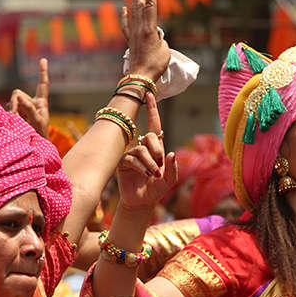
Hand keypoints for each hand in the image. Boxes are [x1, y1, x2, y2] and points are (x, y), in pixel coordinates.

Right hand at [5, 58, 49, 137]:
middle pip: (18, 92)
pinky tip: (13, 122)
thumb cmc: (40, 134)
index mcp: (41, 102)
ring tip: (18, 122)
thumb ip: (30, 109)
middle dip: (14, 101)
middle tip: (15, 114)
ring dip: (12, 111)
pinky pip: (8, 109)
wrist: (35, 145)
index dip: (42, 72)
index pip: (42, 85)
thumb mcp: (38, 121)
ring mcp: (22, 108)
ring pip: (11, 102)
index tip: (43, 60)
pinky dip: (9, 115)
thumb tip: (20, 97)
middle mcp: (31, 102)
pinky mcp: (15, 114)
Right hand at [116, 93, 176, 210]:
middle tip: (161, 163)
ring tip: (153, 174)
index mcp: (155, 148)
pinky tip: (145, 175)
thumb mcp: (169, 180)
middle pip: (150, 136)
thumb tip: (171, 153)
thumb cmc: (156, 189)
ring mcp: (131, 154)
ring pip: (141, 149)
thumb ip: (173, 168)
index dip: (152, 110)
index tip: (149, 95)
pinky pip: (131, 158)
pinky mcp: (122, 162)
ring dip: (150, 162)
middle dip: (157, 148)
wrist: (142, 202)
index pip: (154, 124)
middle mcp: (142, 147)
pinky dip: (140, 166)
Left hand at [121, 0, 169, 81]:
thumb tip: (155, 37)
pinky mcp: (130, 41)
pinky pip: (126, 25)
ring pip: (133, 13)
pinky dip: (124, 16)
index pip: (151, 5)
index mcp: (150, 29)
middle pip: (139, 6)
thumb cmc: (155, 64)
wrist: (140, 76)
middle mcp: (140, 29)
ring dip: (134, 0)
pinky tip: (123, 9)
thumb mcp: (165, 50)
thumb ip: (161, 39)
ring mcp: (133, 34)